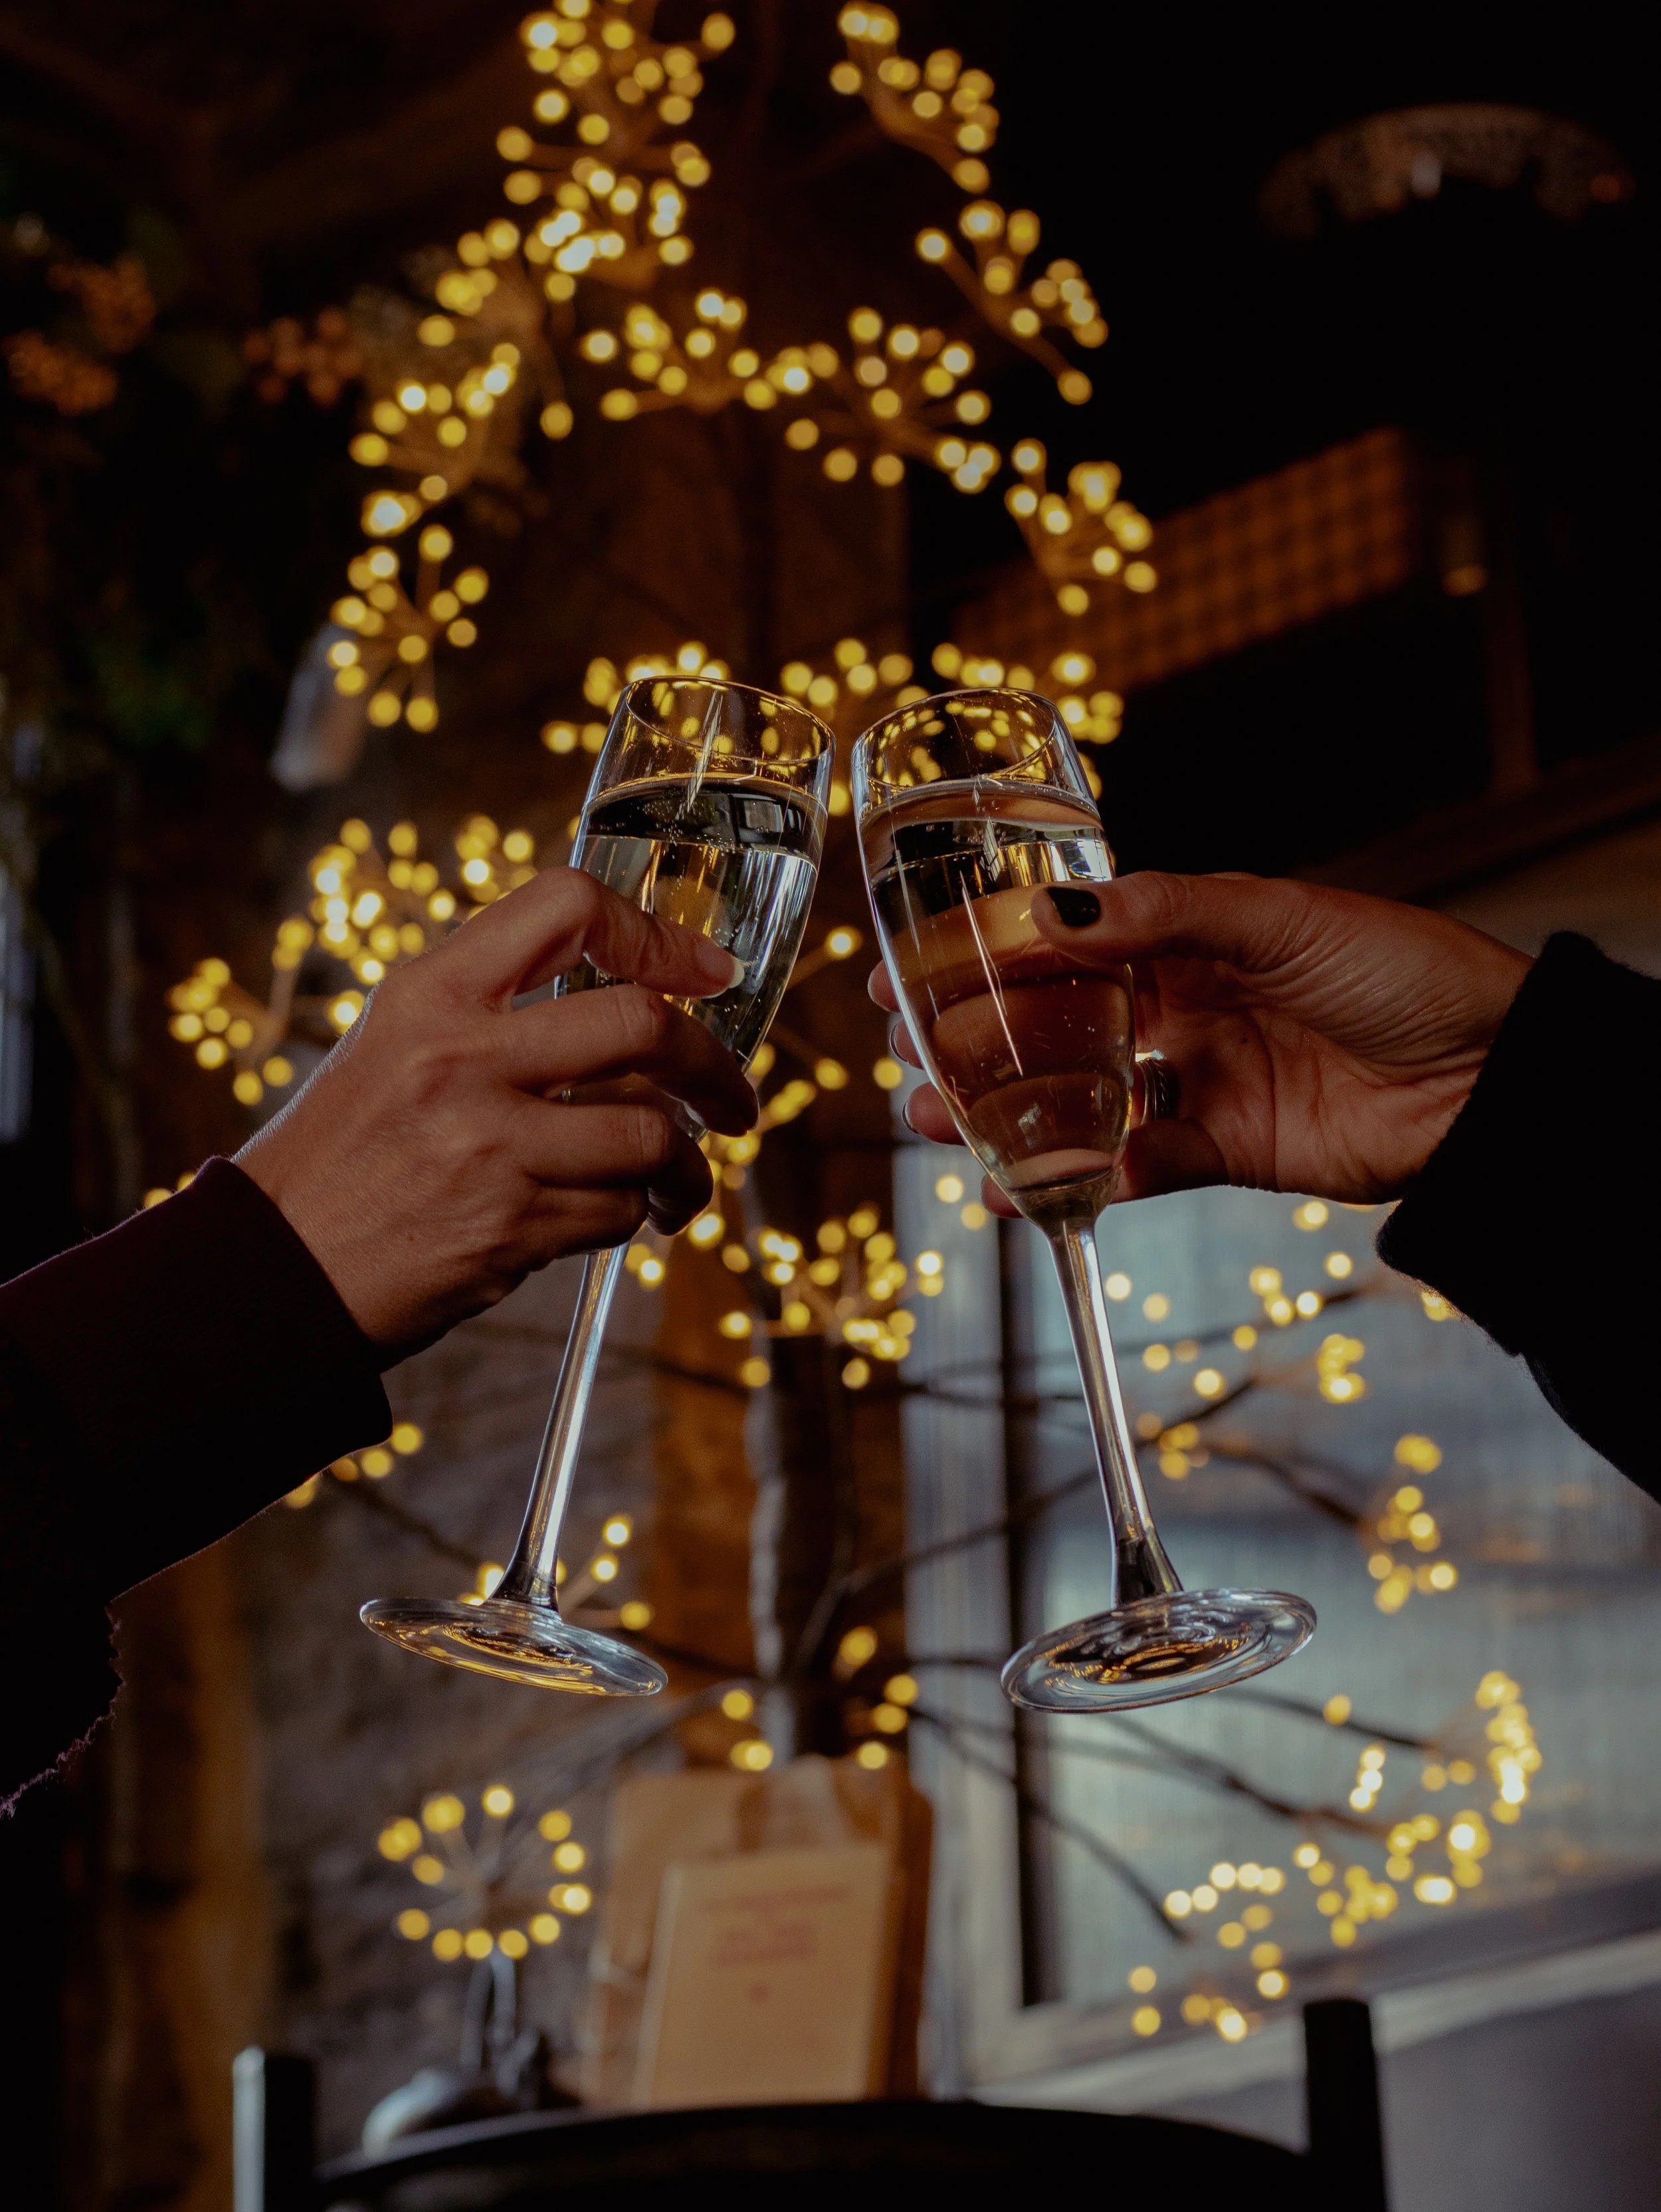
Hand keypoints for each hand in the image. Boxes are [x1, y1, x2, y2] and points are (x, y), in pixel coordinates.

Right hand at [238, 867, 755, 1355]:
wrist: (274, 1267)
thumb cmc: (348, 1151)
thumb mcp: (396, 1042)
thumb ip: (495, 1009)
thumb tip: (631, 996)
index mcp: (431, 992)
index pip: (566, 906)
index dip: (656, 934)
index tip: (706, 971)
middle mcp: (461, 1057)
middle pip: (642, 1027)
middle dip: (715, 1067)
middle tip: (736, 1097)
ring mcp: (487, 1145)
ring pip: (651, 1135)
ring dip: (690, 1164)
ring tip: (684, 1179)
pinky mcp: (509, 1228)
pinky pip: (617, 1210)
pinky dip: (633, 1215)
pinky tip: (616, 1215)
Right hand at [870, 871, 1531, 1213]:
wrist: (1492, 1073)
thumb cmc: (1401, 969)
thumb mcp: (1278, 917)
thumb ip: (1168, 915)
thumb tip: (1057, 912)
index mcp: (1191, 936)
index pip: (1067, 942)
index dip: (989, 954)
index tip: (913, 966)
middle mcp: (1184, 1007)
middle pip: (1057, 1025)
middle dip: (977, 1040)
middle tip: (908, 1055)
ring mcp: (1200, 1081)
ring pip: (1080, 1100)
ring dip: (1007, 1115)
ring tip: (935, 1125)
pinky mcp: (1226, 1151)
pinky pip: (1138, 1167)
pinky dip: (1085, 1180)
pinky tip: (1028, 1189)